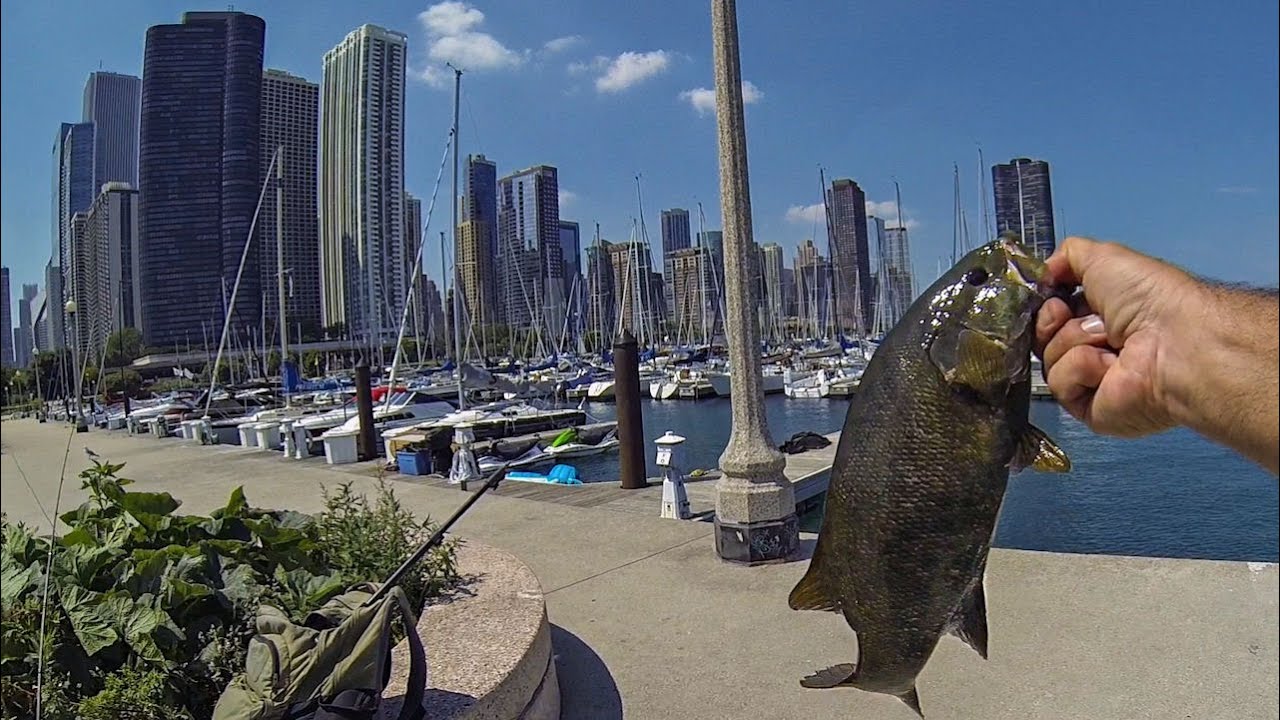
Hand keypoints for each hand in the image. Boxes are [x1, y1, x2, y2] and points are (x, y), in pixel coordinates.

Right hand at [1035, 236, 1199, 436]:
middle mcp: (1096, 348)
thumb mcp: (1104, 257)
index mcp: (1101, 316)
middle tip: (1070, 316)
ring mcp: (1091, 381)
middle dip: (1052, 322)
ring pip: (1048, 359)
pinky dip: (1081, 369)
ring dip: (1074, 342)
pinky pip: (1060, 385)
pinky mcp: (1089, 408)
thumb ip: (1067, 257)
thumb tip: (1042, 274)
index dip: (1046, 306)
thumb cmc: (1146, 297)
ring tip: (1110, 343)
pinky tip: (1110, 366)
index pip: (1052, 315)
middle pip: (1043, 338)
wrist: (1173, 340)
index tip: (1055, 300)